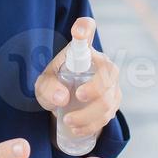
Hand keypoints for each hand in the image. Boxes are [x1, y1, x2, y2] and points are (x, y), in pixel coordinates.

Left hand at [33, 17, 122, 143]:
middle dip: (95, 88)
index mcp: (82, 50)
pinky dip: (92, 125)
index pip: (87, 29)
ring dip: (88, 114)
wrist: (67, 103)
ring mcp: (112, 83)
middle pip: (109, 71)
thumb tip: (62, 97)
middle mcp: (101, 63)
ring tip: (68, 121)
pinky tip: (77, 129)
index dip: (84, 28)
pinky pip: (108, 114)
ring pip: (109, 99)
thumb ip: (48, 88)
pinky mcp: (114, 101)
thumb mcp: (44, 85)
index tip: (78, 31)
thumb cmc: (55, 85)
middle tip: (78, 96)